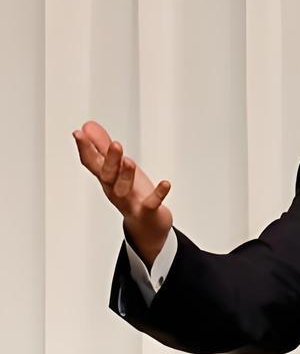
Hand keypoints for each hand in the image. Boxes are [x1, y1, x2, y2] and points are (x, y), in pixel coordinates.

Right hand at [72, 121, 172, 266]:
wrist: (147, 227)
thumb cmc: (132, 194)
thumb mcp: (117, 168)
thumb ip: (103, 147)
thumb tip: (88, 126)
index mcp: (107, 178)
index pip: (92, 163)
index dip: (84, 149)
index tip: (78, 133)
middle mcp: (115, 190)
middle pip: (107, 176)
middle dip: (110, 160)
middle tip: (115, 144)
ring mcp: (130, 202)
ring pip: (123, 190)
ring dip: (126, 175)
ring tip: (130, 161)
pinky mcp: (147, 212)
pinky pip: (151, 204)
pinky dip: (158, 194)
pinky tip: (166, 183)